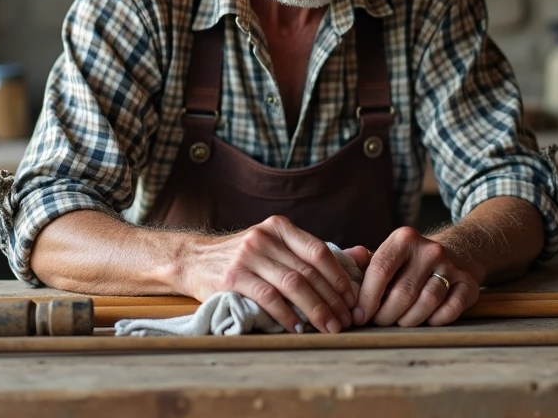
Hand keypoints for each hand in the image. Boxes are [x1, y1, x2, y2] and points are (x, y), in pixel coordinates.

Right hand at [178, 215, 356, 332]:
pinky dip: (286, 315)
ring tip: (328, 328)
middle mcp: (265, 237)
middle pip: (308, 271)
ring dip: (315, 309)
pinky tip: (298, 328)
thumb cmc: (244, 258)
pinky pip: (267, 297)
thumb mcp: (278, 247)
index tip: (353, 300)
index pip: (319, 252)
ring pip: (292, 284)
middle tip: (346, 321)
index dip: (339, 278)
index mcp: (280, 228)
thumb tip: (363, 255)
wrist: (194, 260)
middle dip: (332, 299)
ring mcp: (248, 255)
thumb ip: (316, 252)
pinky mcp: (233, 276)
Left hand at [353, 226, 479, 326]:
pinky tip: (427, 320)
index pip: (380, 269)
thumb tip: (347, 257)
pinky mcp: (468, 283)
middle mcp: (429, 249)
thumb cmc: (408, 262)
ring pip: (427, 302)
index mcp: (404, 239)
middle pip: (403, 292)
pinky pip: (451, 309)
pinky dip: (436, 320)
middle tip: (379, 322)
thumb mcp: (385, 255)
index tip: (358, 316)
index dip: (367, 298)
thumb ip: (363, 261)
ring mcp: (451, 266)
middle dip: (386, 315)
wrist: (453, 253)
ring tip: (400, 322)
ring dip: (409, 320)